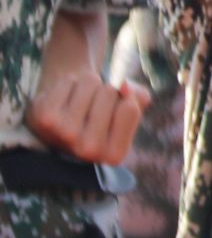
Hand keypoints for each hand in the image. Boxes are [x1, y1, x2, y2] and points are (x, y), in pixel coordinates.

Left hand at [26, 72, 149, 165]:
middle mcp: (89, 151)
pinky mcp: (46, 119)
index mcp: (114, 155)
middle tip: (94, 104)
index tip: (114, 107)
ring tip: (79, 100)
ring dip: (88, 84)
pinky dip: (69, 83)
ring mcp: (65, 135)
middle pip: (110, 93)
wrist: (60, 118)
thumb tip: (124, 85)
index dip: (126, 97)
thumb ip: (139, 97)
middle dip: (106, 89)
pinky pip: (69, 82)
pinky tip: (63, 98)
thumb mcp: (126, 111)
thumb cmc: (100, 115)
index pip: (129, 109)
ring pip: (91, 83)